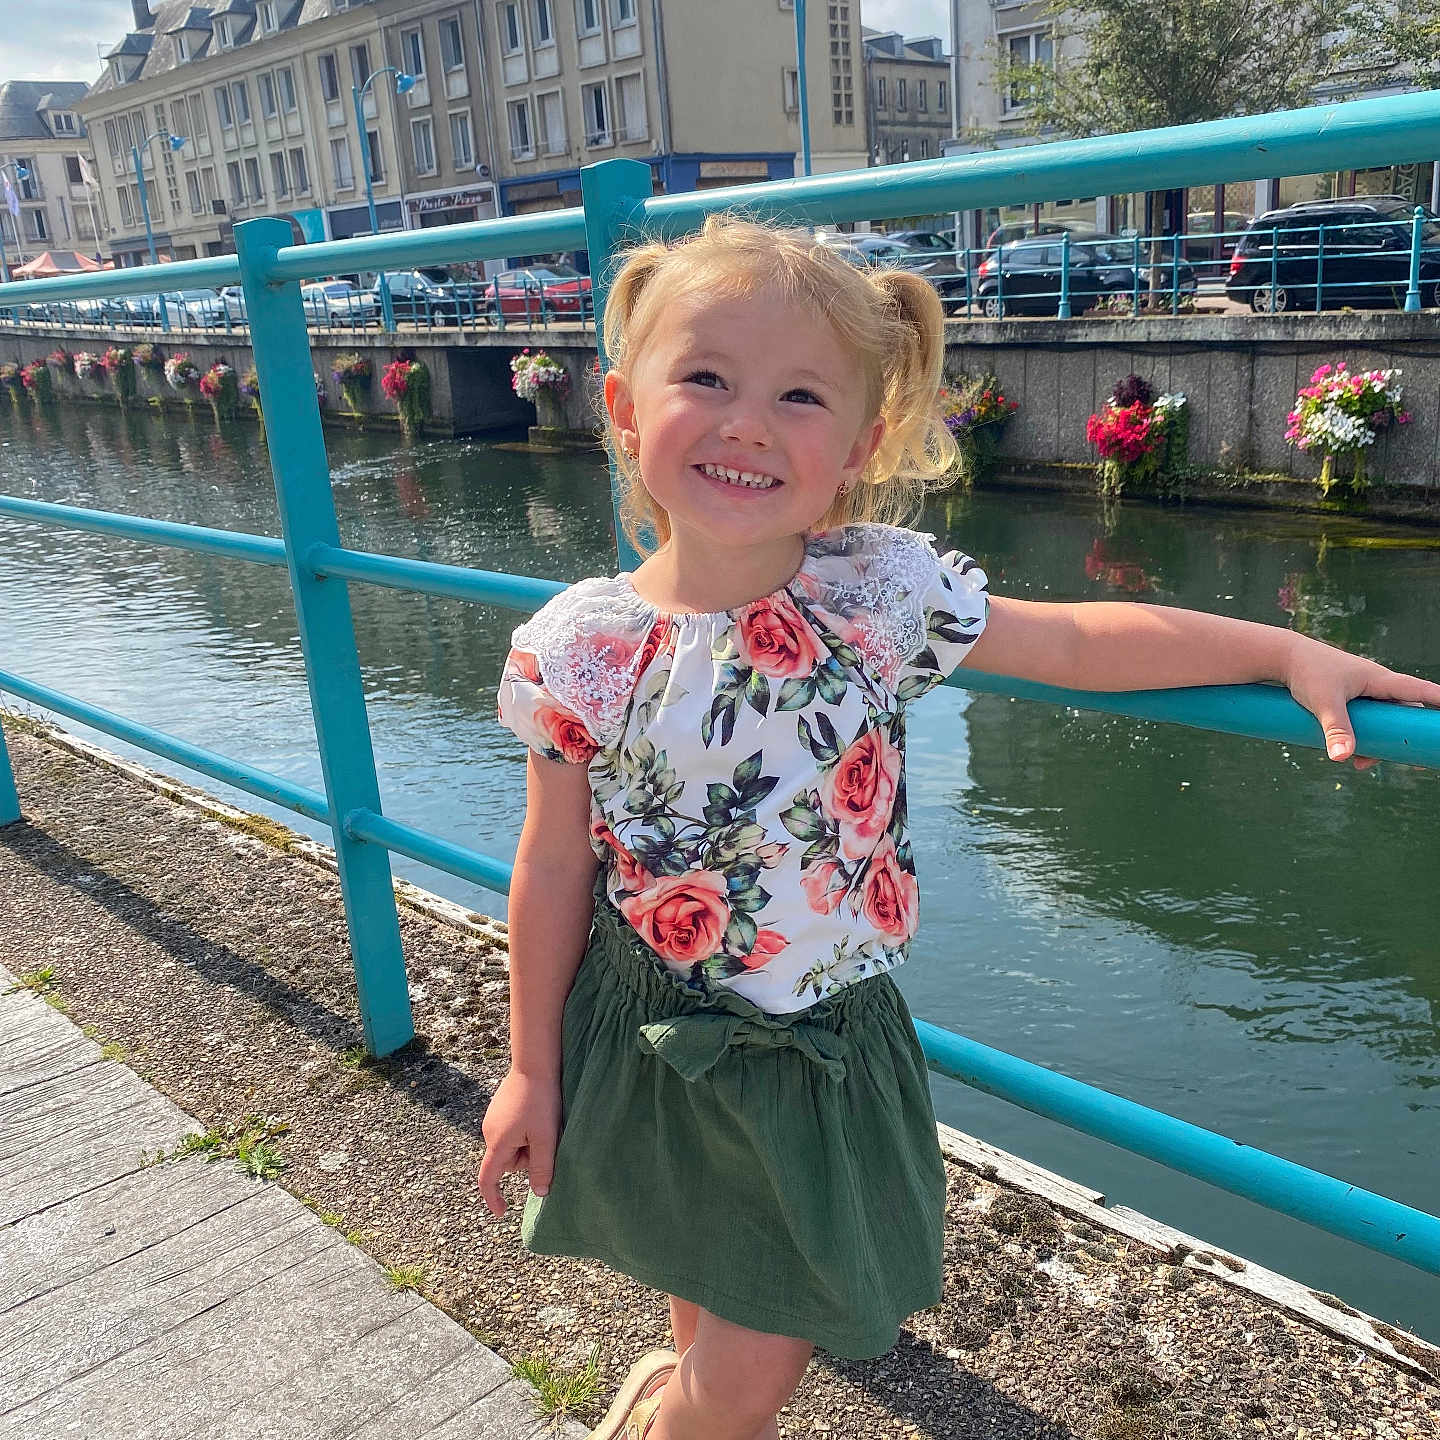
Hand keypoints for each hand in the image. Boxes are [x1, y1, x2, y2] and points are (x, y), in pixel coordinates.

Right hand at [477, 1068, 559, 1217]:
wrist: (535, 1062)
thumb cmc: (541, 1100)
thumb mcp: (546, 1137)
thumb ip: (542, 1167)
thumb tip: (539, 1194)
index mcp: (498, 1142)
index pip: (488, 1178)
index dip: (493, 1198)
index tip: (502, 1212)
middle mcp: (489, 1131)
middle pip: (508, 1161)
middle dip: (526, 1157)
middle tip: (545, 1138)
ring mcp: (493, 1118)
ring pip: (512, 1145)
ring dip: (528, 1142)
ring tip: (543, 1123)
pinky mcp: (500, 1108)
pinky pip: (512, 1130)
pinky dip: (525, 1130)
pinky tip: (537, 1113)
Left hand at [1284, 634, 1439, 768]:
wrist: (1283, 657)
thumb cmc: (1308, 672)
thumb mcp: (1324, 703)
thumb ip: (1336, 729)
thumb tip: (1343, 758)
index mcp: (1380, 679)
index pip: (1419, 691)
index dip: (1437, 702)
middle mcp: (1377, 685)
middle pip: (1403, 713)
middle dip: (1407, 737)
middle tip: (1416, 764)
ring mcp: (1363, 692)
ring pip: (1383, 720)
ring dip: (1379, 742)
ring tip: (1362, 762)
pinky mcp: (1349, 699)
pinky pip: (1366, 720)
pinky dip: (1363, 736)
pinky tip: (1352, 754)